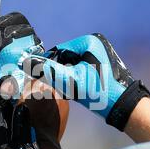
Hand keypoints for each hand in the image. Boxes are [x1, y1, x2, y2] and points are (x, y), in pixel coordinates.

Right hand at [25, 33, 149, 130]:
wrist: (122, 107)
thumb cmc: (99, 92)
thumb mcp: (70, 80)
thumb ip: (48, 70)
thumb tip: (27, 62)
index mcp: (89, 41)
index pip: (59, 51)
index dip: (51, 66)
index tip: (50, 81)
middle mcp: (95, 44)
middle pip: (65, 58)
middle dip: (61, 73)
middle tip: (64, 88)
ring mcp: (99, 55)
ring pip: (72, 65)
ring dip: (67, 78)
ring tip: (72, 91)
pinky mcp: (101, 66)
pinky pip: (80, 70)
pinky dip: (76, 80)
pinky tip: (79, 91)